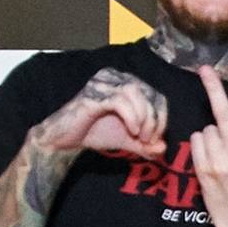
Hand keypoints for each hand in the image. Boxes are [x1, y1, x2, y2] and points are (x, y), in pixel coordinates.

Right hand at [30, 67, 168, 159]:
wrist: (64, 139)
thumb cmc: (95, 133)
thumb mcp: (127, 140)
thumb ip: (146, 144)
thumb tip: (163, 149)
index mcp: (124, 82)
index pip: (155, 95)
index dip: (161, 117)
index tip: (156, 139)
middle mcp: (114, 77)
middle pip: (148, 93)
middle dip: (154, 119)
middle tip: (149, 140)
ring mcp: (102, 83)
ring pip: (136, 93)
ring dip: (144, 118)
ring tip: (140, 137)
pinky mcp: (92, 95)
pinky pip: (119, 101)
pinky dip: (131, 117)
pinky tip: (132, 131)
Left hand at [189, 65, 227, 226]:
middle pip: (222, 112)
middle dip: (214, 87)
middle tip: (204, 69)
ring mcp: (217, 159)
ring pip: (207, 129)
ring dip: (211, 135)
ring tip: (220, 153)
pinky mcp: (202, 168)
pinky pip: (197, 142)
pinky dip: (202, 145)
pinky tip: (210, 158)